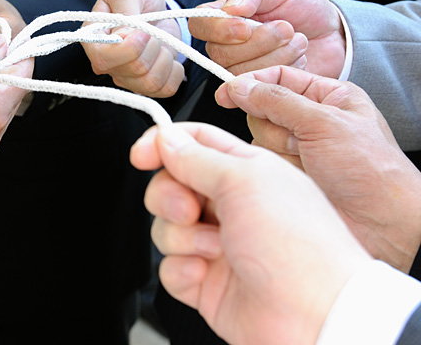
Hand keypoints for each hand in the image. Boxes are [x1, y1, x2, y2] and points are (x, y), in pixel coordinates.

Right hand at [81, 0, 183, 97]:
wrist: (154, 9)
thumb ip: (126, 9)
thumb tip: (125, 36)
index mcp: (93, 40)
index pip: (104, 59)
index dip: (130, 48)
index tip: (145, 30)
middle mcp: (106, 63)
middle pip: (135, 69)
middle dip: (153, 45)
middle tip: (152, 30)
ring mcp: (125, 77)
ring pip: (151, 82)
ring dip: (165, 58)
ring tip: (161, 42)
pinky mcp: (144, 85)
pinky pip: (165, 90)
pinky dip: (175, 72)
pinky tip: (169, 57)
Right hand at [130, 122, 371, 344]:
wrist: (317, 318)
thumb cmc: (300, 247)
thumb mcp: (245, 181)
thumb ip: (197, 157)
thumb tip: (165, 139)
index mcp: (247, 173)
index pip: (194, 144)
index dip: (162, 144)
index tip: (140, 155)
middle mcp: (232, 206)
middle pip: (170, 185)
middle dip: (168, 196)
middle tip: (188, 209)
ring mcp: (219, 246)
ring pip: (166, 227)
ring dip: (181, 237)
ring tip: (213, 250)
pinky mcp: (207, 283)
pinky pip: (169, 268)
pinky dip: (181, 270)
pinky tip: (205, 274)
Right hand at [188, 0, 345, 76]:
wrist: (333, 34)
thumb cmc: (302, 7)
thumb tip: (230, 8)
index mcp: (222, 16)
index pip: (199, 24)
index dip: (219, 30)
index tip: (246, 27)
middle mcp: (225, 45)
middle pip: (219, 54)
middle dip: (259, 43)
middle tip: (286, 28)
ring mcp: (241, 68)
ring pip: (240, 73)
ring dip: (276, 56)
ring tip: (298, 41)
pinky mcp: (259, 88)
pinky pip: (259, 89)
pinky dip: (283, 71)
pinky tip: (298, 59)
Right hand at [216, 66, 420, 272]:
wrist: (383, 223)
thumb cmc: (372, 170)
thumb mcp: (324, 123)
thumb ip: (277, 101)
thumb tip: (241, 87)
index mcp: (328, 97)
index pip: (278, 78)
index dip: (250, 84)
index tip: (226, 93)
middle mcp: (310, 122)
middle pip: (262, 110)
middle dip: (276, 127)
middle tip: (299, 140)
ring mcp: (298, 150)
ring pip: (258, 138)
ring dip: (279, 151)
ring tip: (307, 163)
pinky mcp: (288, 175)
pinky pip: (260, 163)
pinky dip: (275, 170)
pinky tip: (299, 178)